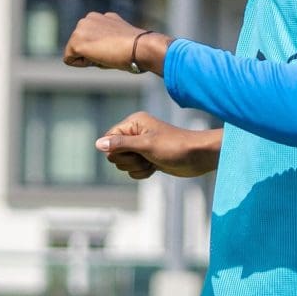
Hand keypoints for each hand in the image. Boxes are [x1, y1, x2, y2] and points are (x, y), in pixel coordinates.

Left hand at [63, 12, 169, 72]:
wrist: (140, 47)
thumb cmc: (135, 49)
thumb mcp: (118, 40)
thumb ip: (106, 40)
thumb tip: (101, 50)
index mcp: (100, 17)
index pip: (90, 40)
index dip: (100, 51)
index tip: (115, 48)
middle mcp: (88, 18)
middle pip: (79, 45)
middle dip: (91, 53)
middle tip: (111, 52)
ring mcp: (81, 28)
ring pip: (74, 52)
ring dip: (88, 58)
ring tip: (107, 53)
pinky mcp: (76, 41)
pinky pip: (70, 60)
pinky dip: (83, 64)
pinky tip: (100, 57)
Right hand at [96, 111, 222, 179]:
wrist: (198, 157)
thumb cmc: (175, 146)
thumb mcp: (146, 145)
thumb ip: (121, 144)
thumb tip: (98, 144)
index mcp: (134, 123)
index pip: (109, 138)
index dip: (117, 150)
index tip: (134, 151)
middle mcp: (136, 133)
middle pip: (114, 154)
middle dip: (129, 160)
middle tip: (146, 156)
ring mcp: (142, 146)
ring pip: (124, 164)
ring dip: (137, 167)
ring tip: (153, 161)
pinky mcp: (148, 158)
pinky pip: (133, 170)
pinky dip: (143, 172)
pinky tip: (155, 167)